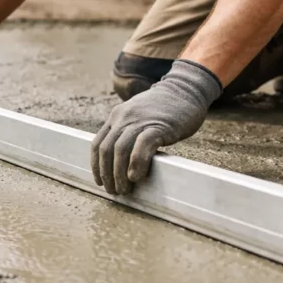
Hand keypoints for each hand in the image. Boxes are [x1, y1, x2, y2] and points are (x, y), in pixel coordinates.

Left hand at [91, 59, 222, 194]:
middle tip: (114, 191)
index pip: (98, 144)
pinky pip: (142, 146)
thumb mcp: (139, 117)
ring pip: (120, 149)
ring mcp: (141, 121)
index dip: (96, 166)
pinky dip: (136, 163)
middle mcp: (124, 118)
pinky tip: (136, 177)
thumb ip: (129, 134)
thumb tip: (123, 163)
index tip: (100, 181)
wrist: (186, 91)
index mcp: (117, 116)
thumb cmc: (165, 110)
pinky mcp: (159, 126)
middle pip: (106, 149)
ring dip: (119, 174)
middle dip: (107, 174)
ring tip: (125, 189)